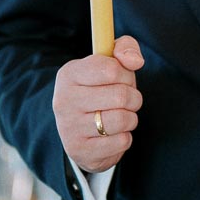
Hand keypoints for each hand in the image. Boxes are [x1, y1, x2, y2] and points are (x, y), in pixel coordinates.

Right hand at [52, 35, 143, 174]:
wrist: (82, 128)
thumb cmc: (102, 88)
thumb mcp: (111, 61)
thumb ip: (126, 48)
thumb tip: (135, 61)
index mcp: (69, 74)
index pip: (110, 69)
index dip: (126, 73)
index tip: (122, 78)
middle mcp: (64, 100)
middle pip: (121, 96)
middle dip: (133, 97)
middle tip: (127, 100)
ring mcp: (69, 128)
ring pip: (123, 119)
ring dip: (131, 118)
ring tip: (121, 115)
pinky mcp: (80, 151)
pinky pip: (122, 141)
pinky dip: (125, 137)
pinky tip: (113, 133)